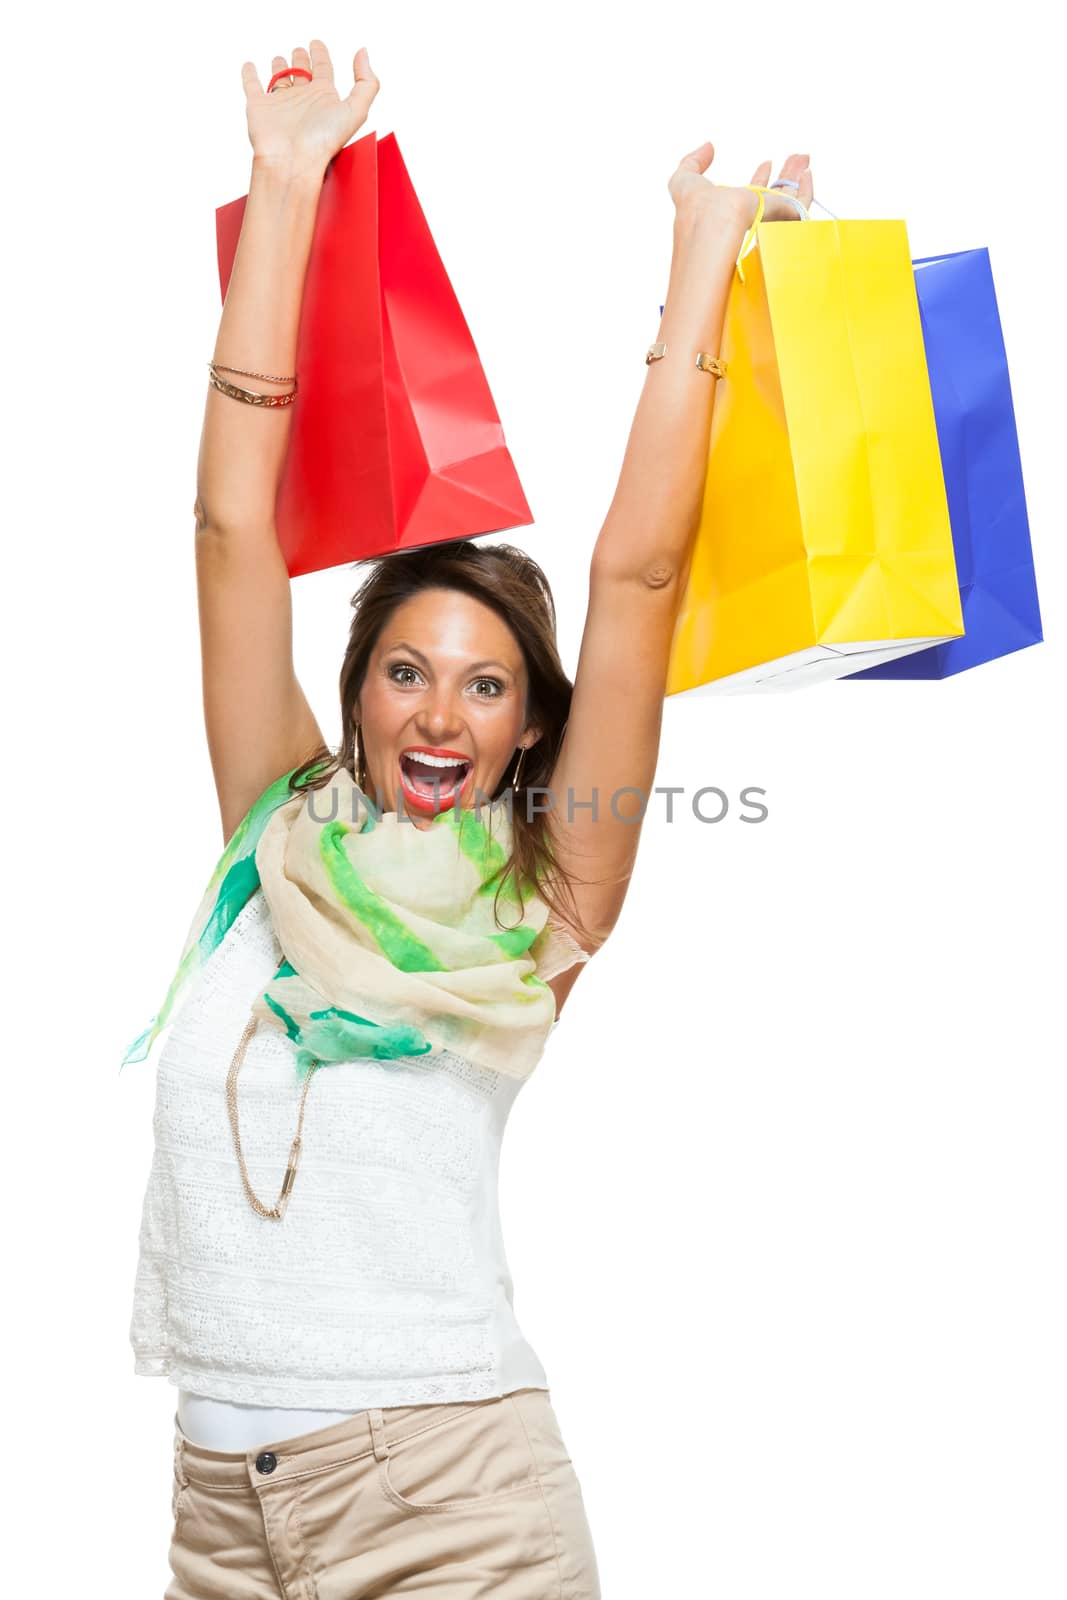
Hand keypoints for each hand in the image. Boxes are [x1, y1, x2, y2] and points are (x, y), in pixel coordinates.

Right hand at [241, 40, 379, 176]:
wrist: (293, 161)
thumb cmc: (324, 141)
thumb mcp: (356, 110)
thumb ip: (366, 83)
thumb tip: (363, 53)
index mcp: (324, 98)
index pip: (323, 70)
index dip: (321, 56)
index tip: (317, 44)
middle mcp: (303, 100)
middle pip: (301, 72)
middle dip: (301, 59)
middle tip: (300, 49)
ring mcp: (281, 103)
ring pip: (279, 78)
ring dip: (280, 66)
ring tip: (280, 58)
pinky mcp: (259, 106)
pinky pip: (252, 85)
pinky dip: (249, 75)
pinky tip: (249, 66)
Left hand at [668, 143, 813, 227]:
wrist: (714, 224)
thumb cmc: (695, 207)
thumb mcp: (684, 180)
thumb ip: (693, 162)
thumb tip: (708, 146)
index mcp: (730, 212)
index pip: (750, 196)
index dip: (759, 178)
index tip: (766, 163)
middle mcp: (750, 218)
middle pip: (773, 195)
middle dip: (784, 175)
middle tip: (793, 158)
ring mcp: (767, 221)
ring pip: (788, 198)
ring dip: (795, 176)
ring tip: (803, 158)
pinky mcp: (783, 220)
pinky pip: (801, 206)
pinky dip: (807, 190)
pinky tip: (807, 172)